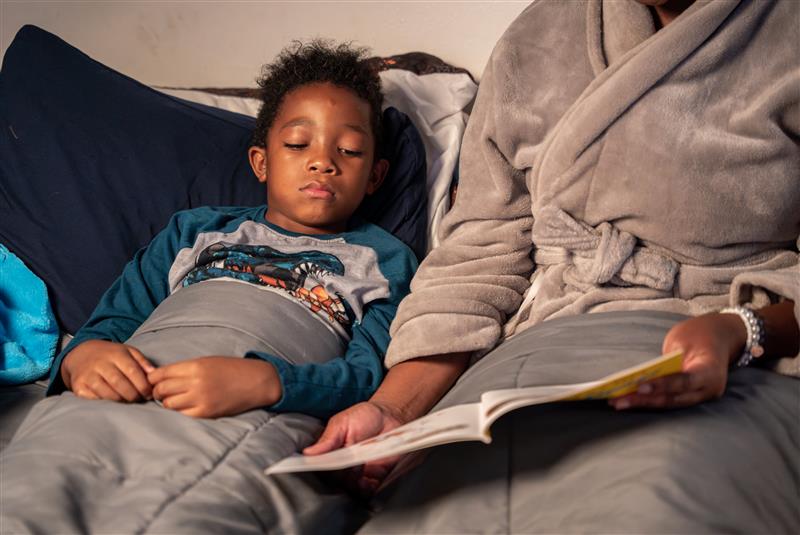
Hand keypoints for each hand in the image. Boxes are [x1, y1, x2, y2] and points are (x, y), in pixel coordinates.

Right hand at [62, 340, 154, 401]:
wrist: (81, 354)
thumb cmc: (111, 355)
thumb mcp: (128, 352)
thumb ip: (143, 363)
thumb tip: (155, 375)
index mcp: (115, 354)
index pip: (132, 371)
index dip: (142, 385)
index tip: (149, 394)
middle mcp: (100, 363)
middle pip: (119, 383)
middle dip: (133, 395)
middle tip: (139, 399)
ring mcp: (87, 375)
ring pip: (107, 393)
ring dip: (120, 401)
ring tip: (128, 401)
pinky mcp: (78, 386)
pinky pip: (94, 399)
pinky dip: (105, 403)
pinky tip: (113, 402)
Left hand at [148, 356, 280, 417]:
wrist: (256, 381)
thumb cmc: (231, 369)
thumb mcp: (207, 361)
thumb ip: (184, 369)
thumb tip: (158, 377)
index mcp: (195, 366)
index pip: (161, 374)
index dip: (153, 379)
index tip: (153, 382)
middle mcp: (196, 382)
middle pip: (162, 390)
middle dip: (158, 392)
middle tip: (161, 392)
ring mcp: (201, 399)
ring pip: (169, 404)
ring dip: (168, 402)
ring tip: (174, 399)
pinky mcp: (206, 413)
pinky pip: (182, 414)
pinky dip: (180, 411)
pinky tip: (186, 406)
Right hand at [303, 400, 404, 495]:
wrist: (392, 416)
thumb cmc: (365, 416)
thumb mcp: (343, 422)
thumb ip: (328, 439)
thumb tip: (308, 453)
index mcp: (333, 452)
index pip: (322, 467)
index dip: (321, 469)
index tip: (322, 466)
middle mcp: (344, 465)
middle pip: (335, 480)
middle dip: (339, 475)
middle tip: (346, 464)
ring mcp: (359, 473)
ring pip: (349, 487)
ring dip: (352, 483)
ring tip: (358, 469)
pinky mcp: (375, 477)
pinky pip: (367, 490)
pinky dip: (366, 489)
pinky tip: (366, 481)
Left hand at [609, 312, 746, 409]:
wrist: (722, 336)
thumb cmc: (699, 334)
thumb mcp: (683, 339)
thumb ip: (667, 359)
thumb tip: (643, 376)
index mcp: (710, 371)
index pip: (684, 381)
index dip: (662, 385)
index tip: (638, 386)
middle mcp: (709, 389)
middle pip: (673, 399)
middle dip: (644, 400)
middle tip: (617, 401)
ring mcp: (701, 397)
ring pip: (668, 404)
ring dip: (642, 403)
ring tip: (617, 403)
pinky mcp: (691, 398)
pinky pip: (668, 400)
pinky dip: (649, 400)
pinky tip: (629, 399)